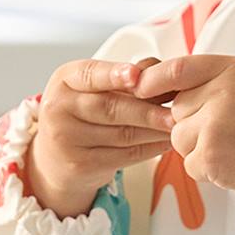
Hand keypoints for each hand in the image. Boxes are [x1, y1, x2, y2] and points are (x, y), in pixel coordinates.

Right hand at [26, 56, 174, 217]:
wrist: (56, 157)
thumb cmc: (83, 114)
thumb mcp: (94, 87)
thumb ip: (125, 75)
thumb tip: (157, 68)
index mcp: (64, 80)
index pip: (90, 75)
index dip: (115, 74)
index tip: (137, 76)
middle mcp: (59, 109)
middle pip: (110, 108)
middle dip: (147, 110)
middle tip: (176, 112)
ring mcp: (67, 140)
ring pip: (122, 134)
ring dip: (155, 131)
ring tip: (178, 126)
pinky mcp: (81, 166)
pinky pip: (125, 156)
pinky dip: (150, 149)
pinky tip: (166, 142)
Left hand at [132, 54, 234, 206]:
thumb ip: (217, 82)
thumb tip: (166, 86)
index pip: (178, 69)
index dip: (154, 80)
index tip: (141, 89)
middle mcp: (225, 90)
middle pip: (177, 109)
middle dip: (193, 126)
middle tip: (233, 135)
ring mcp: (216, 122)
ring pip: (178, 138)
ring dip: (199, 150)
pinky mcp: (211, 154)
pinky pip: (188, 164)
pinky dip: (207, 172)